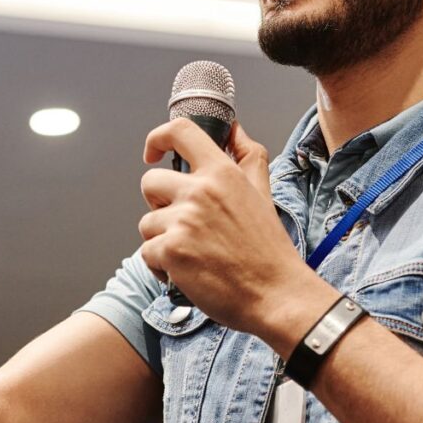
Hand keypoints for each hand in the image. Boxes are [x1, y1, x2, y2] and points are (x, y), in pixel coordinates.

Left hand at [138, 118, 310, 333]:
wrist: (275, 293)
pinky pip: (147, 251)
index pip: (180, 131)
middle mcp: (200, 191)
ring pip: (147, 222)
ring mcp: (183, 220)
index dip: (158, 138)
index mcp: (222, 172)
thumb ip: (248, 155)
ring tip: (191, 253)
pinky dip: (161, 266)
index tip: (154, 152)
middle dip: (158, 203)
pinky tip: (186, 272)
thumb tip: (234, 129)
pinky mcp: (171, 250)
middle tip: (182, 222)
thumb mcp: (262, 191)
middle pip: (150, 181)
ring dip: (162, 239)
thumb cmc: (268, 248)